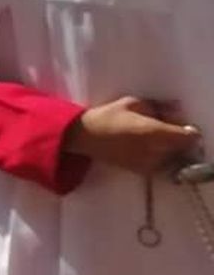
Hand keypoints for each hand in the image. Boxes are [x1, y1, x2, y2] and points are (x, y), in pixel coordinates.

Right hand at [63, 96, 201, 175]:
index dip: (189, 132)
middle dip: (180, 140)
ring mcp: (150, 164)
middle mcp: (157, 151)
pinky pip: (162, 166)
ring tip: (158, 140)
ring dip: (172, 151)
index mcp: (155, 132)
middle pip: (183, 150)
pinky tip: (149, 149)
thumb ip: (157, 106)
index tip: (182, 125)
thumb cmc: (108, 115)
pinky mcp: (143, 172)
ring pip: (174, 159)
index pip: (188, 137)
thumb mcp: (132, 103)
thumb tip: (176, 109)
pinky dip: (162, 158)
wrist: (86, 137)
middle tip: (169, 130)